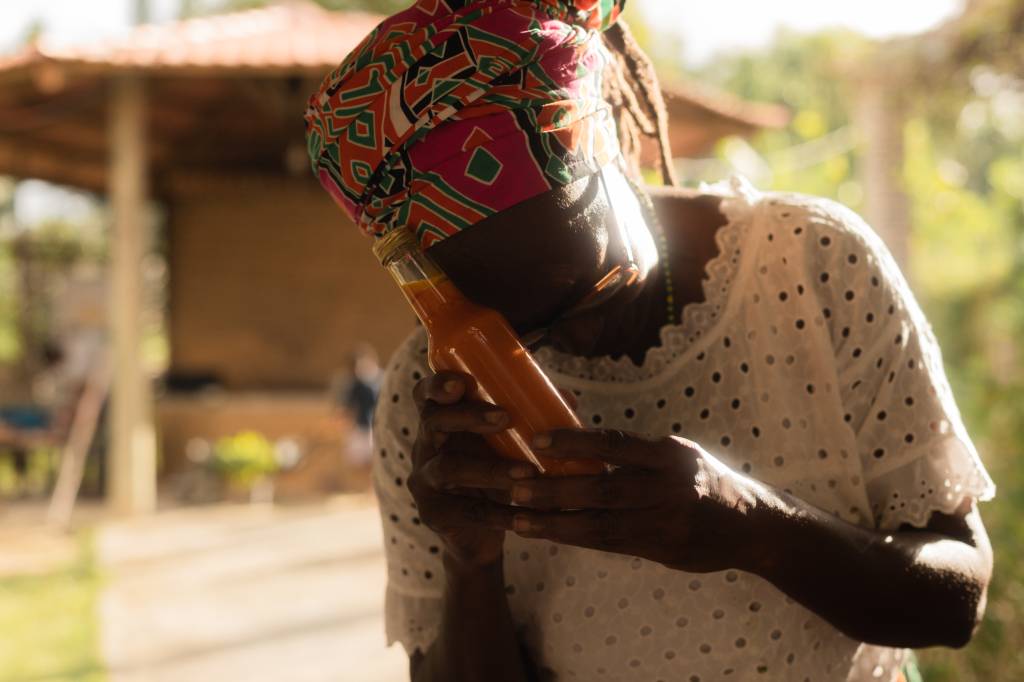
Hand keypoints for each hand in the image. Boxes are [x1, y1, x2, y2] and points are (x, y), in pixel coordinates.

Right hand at [406, 371, 529, 570]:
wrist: (477, 535)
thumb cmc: (493, 475)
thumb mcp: (506, 445)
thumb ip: (529, 420)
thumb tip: (568, 398)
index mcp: (440, 422)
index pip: (424, 393)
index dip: (437, 384)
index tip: (460, 383)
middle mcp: (425, 447)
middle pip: (433, 421)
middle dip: (468, 416)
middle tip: (505, 417)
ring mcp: (425, 481)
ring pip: (448, 468)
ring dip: (491, 469)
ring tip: (528, 472)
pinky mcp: (434, 514)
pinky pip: (467, 511)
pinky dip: (500, 512)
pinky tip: (526, 514)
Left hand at [502, 429, 755, 572]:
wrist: (755, 526)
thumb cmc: (706, 482)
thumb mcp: (680, 455)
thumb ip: (637, 455)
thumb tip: (579, 444)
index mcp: (670, 454)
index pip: (615, 443)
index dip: (574, 442)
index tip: (537, 440)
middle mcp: (669, 486)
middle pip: (602, 488)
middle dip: (556, 488)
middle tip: (515, 487)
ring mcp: (666, 522)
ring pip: (601, 524)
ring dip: (556, 522)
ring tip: (519, 520)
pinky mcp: (662, 550)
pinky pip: (610, 545)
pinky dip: (576, 539)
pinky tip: (549, 535)